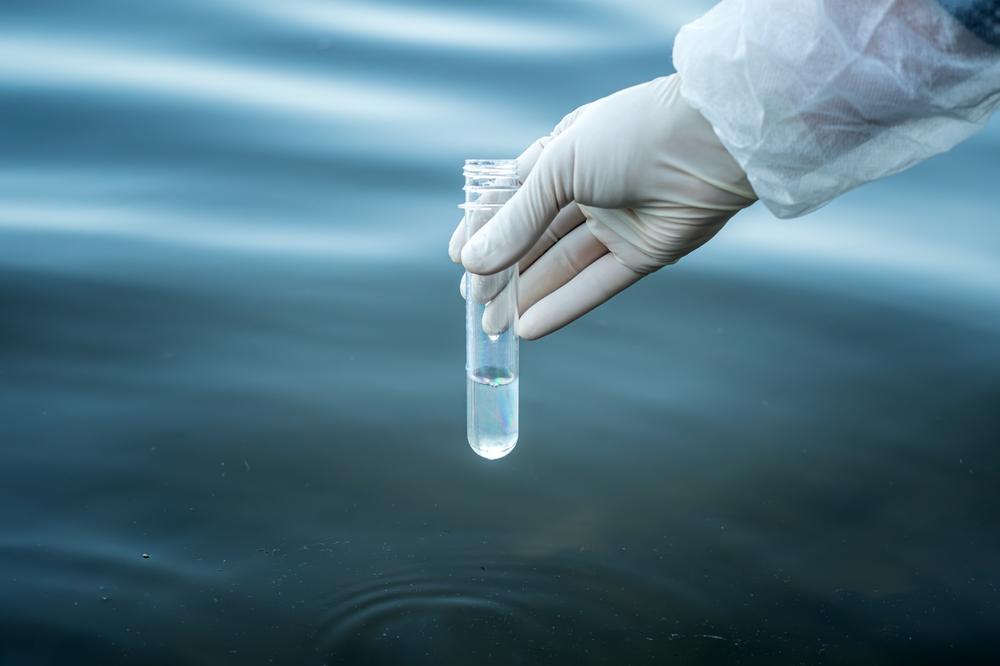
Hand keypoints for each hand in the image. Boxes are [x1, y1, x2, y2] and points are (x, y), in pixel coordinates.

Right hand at [448, 74, 756, 338]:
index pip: (513, 198)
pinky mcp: (643, 253)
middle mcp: (589, 189)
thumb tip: (474, 262)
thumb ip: (517, 219)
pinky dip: (564, 305)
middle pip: (535, 238)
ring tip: (493, 326)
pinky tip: (530, 327)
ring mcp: (616, 223)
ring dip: (527, 295)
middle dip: (502, 271)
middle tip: (475, 303)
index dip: (485, 229)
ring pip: (561, 265)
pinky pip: (596, 284)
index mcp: (565, 153)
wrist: (709, 143)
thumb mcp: (558, 169)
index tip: (459, 259)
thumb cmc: (629, 136)